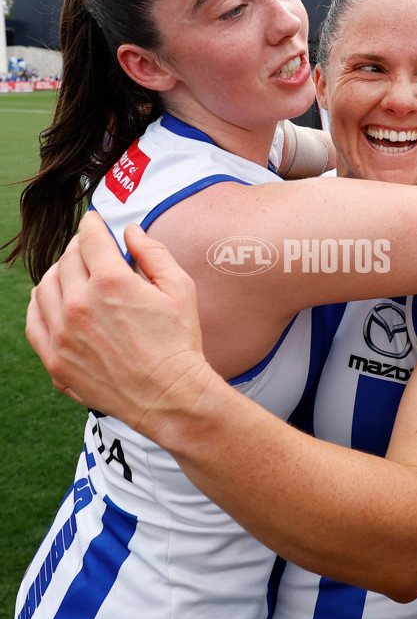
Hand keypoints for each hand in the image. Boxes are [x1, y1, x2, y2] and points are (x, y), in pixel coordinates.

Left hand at [26, 211, 210, 434]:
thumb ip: (153, 252)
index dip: (93, 224)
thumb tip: (131, 231)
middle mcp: (79, 304)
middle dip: (79, 247)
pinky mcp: (55, 359)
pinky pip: (34, 321)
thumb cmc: (179, 343)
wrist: (170, 396)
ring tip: (73, 274)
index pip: (89, 237)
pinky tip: (53, 301)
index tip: (94, 222)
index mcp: (110, 282)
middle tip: (91, 249)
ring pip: (45, 286)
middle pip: (67, 259)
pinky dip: (40, 304)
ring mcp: (63, 334)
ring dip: (59, 272)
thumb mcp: (179, 288)